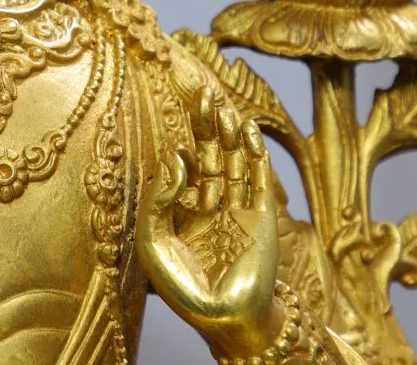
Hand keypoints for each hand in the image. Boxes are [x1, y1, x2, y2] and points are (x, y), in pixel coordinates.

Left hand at [136, 87, 282, 358]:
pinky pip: (260, 177)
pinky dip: (255, 153)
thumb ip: (158, 199)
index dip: (180, 154)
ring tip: (223, 108)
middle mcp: (211, 205)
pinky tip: (248, 130)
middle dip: (206, 126)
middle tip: (201, 93)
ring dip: (229, 134)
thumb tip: (174, 158)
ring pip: (234, 160)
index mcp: (184, 211)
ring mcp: (238, 208)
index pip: (183, 169)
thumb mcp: (154, 242)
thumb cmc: (186, 290)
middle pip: (209, 154)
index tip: (177, 153)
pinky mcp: (262, 216)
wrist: (228, 322)